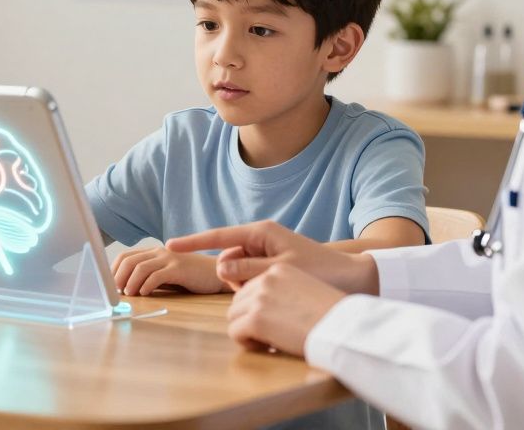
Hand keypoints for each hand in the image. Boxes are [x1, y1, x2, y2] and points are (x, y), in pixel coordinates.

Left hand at [111, 247, 225, 295]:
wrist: (215, 273)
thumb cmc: (189, 277)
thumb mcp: (166, 275)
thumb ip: (149, 277)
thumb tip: (126, 289)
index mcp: (153, 252)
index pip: (125, 257)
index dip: (114, 270)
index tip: (110, 285)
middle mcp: (159, 252)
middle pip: (129, 261)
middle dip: (118, 277)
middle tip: (116, 292)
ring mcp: (169, 259)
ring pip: (140, 268)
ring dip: (131, 282)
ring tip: (129, 294)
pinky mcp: (179, 269)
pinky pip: (157, 276)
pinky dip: (146, 285)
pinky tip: (145, 294)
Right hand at [165, 220, 377, 294]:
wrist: (354, 277)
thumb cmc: (321, 270)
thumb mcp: (281, 270)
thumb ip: (248, 269)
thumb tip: (220, 267)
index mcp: (262, 232)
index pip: (219, 236)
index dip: (193, 242)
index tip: (169, 245)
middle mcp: (261, 238)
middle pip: (227, 257)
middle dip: (232, 274)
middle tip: (257, 287)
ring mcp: (266, 251)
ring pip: (238, 269)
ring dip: (244, 283)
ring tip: (271, 290)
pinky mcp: (272, 263)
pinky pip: (250, 275)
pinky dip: (253, 285)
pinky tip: (271, 292)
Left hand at [226, 263, 346, 355]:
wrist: (343, 326)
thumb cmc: (332, 314)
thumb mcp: (306, 290)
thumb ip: (284, 292)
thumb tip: (267, 310)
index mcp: (279, 270)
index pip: (252, 287)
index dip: (258, 308)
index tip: (274, 321)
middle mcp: (265, 279)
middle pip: (239, 301)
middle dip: (249, 319)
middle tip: (270, 334)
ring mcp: (259, 298)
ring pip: (234, 316)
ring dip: (247, 330)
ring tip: (269, 341)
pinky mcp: (255, 319)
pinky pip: (235, 332)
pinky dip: (247, 342)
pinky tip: (267, 347)